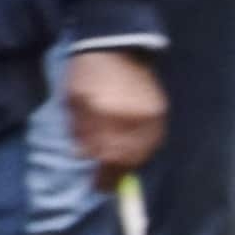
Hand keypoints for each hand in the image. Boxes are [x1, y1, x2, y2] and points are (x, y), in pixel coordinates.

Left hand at [62, 45, 167, 174]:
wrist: (116, 47)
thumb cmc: (87, 75)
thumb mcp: (73, 102)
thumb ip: (78, 130)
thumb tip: (85, 156)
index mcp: (105, 114)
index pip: (107, 156)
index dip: (103, 177)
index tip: (96, 187)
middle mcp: (130, 117)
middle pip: (128, 158)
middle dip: (116, 175)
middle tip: (106, 184)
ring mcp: (149, 114)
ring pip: (144, 152)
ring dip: (130, 165)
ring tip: (118, 170)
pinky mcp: (161, 110)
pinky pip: (155, 139)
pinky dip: (143, 150)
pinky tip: (133, 153)